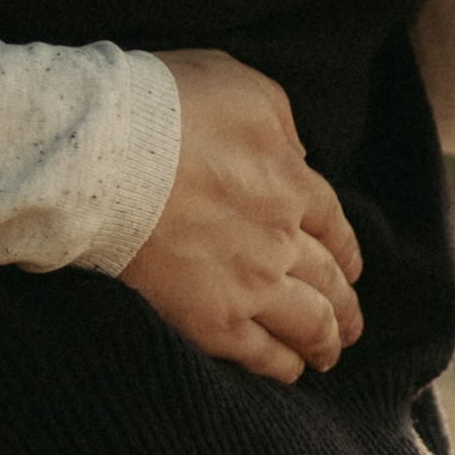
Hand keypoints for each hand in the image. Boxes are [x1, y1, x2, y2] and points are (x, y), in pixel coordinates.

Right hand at [126, 50, 363, 382]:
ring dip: (327, 341)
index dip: (345, 250)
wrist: (105, 158)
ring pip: (310, 324)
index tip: (349, 267)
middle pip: (330, 281)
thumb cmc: (164, 108)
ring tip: (329, 353)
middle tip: (350, 323)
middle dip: (346, 304)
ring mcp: (251, 286)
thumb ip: (281, 123)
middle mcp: (283, 240)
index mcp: (293, 183)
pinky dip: (284, 366)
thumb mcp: (240, 84)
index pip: (334, 225)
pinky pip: (265, 356)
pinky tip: (289, 369)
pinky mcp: (213, 321)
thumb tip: (297, 156)